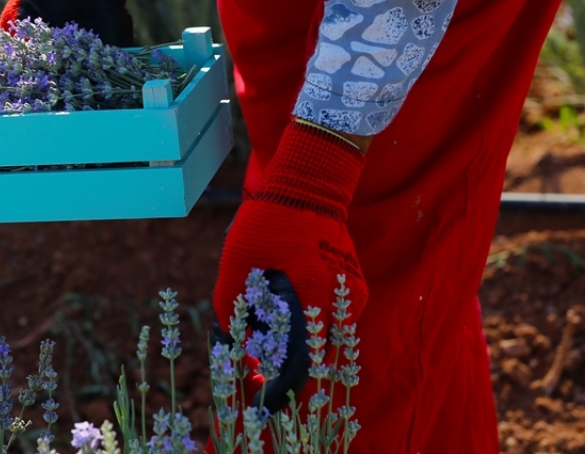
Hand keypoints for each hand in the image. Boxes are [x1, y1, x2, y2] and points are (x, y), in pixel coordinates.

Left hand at [212, 119, 369, 388]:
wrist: (309, 182)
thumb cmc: (265, 221)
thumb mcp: (236, 267)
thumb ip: (231, 313)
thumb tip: (232, 352)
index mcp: (312, 299)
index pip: (301, 365)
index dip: (279, 390)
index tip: (260, 403)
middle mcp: (340, 304)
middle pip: (312, 355)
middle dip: (281, 364)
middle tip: (253, 361)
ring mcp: (351, 297)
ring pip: (320, 337)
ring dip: (293, 340)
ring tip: (264, 319)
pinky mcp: (353, 288)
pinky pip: (326, 318)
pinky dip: (304, 321)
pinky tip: (282, 301)